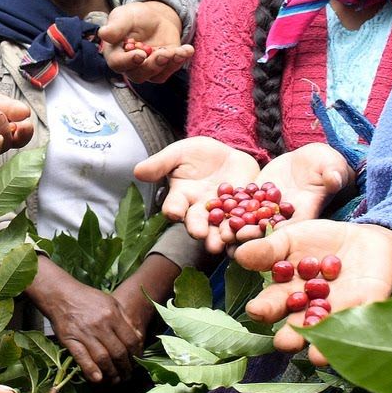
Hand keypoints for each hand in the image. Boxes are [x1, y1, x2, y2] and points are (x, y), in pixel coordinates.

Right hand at [26, 260, 141, 382]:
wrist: (60, 295)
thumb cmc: (88, 298)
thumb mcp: (110, 302)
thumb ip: (125, 319)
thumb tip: (138, 337)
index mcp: (112, 315)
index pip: (130, 340)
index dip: (136, 355)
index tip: (136, 362)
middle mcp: (100, 325)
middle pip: (118, 352)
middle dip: (125, 368)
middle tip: (127, 375)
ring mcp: (84, 333)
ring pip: (102, 358)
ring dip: (111, 373)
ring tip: (115, 380)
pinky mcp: (70, 340)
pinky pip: (82, 358)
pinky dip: (90, 370)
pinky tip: (98, 378)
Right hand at [96, 2, 193, 83]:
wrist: (154, 18)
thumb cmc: (134, 17)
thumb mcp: (125, 16)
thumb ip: (116, 26)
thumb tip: (104, 34)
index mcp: (115, 53)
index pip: (117, 63)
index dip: (128, 61)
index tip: (140, 54)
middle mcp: (130, 65)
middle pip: (138, 74)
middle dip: (151, 65)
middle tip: (162, 54)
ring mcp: (147, 69)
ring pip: (155, 76)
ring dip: (168, 64)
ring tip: (178, 51)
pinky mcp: (163, 68)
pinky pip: (170, 70)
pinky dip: (179, 61)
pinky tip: (187, 49)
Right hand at [134, 137, 258, 247]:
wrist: (229, 155)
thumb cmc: (198, 154)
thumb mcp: (180, 153)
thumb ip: (161, 162)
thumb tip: (137, 171)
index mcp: (182, 199)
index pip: (174, 207)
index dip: (173, 210)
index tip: (173, 212)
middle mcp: (200, 211)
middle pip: (197, 223)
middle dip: (198, 229)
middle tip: (202, 235)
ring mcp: (223, 214)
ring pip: (221, 228)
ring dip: (223, 235)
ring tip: (225, 239)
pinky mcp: (245, 213)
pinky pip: (246, 222)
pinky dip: (249, 228)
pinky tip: (253, 230)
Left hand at [208, 143, 354, 249]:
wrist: (311, 160)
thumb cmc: (327, 165)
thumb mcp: (332, 167)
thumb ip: (332, 174)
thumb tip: (334, 178)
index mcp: (304, 215)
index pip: (291, 228)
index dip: (277, 233)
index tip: (261, 234)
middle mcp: (283, 218)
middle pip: (265, 231)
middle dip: (248, 235)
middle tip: (230, 240)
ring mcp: (267, 210)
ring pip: (248, 222)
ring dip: (232, 228)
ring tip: (215, 232)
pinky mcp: (255, 200)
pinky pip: (238, 205)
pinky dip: (225, 209)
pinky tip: (209, 211)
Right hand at [234, 220, 391, 364]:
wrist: (361, 237)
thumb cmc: (318, 241)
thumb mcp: (291, 239)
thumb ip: (268, 249)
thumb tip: (240, 254)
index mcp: (288, 295)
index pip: (273, 304)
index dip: (264, 309)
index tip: (256, 310)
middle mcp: (311, 311)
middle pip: (298, 326)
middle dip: (292, 335)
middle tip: (285, 342)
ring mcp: (340, 312)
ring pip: (329, 330)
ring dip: (323, 344)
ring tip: (317, 355)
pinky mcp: (368, 306)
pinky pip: (363, 316)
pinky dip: (358, 325)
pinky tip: (353, 334)